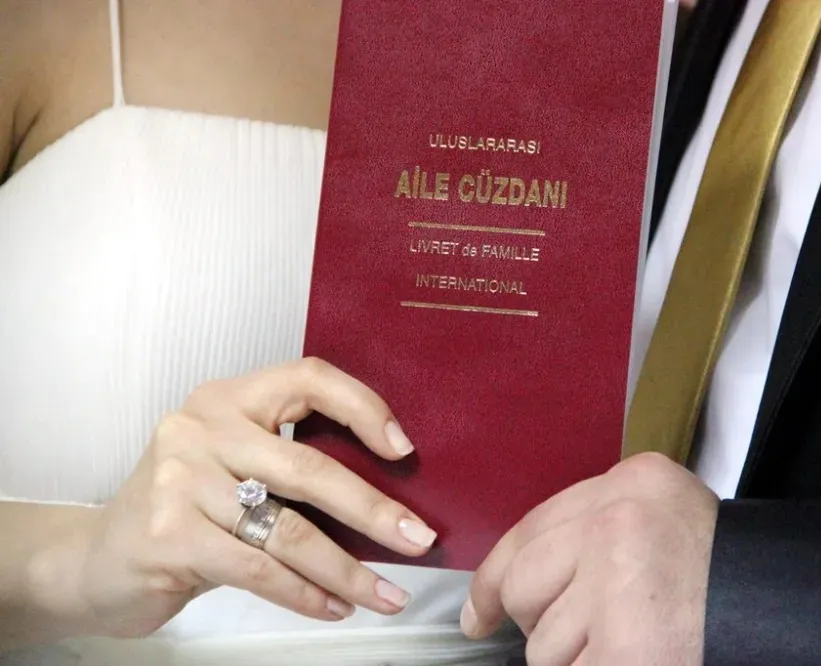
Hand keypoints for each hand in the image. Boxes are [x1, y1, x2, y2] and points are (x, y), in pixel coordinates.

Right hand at [70, 357, 435, 637]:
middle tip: (419, 540)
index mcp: (230, 397)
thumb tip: (386, 498)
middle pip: (309, 467)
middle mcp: (202, 427)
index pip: (308, 378)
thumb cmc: (186, 511)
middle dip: (374, 511)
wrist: (95, 559)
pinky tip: (334, 606)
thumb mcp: (234, 466)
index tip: (403, 450)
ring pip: (289, 529)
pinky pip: (259, 567)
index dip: (363, 407)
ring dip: (348, 569)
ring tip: (387, 594)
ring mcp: (181, 480)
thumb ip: (291, 465)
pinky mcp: (170, 535)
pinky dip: (305, 593)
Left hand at [463, 453, 718, 665]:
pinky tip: (632, 656)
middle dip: (542, 623)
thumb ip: (591, 531)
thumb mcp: (659, 519)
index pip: (529, 530)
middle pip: (525, 586)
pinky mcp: (626, 650)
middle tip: (594, 632)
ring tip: (634, 640)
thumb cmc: (723, 575)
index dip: (494, 580)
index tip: (480, 613)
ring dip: (579, 658)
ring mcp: (618, 586)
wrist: (794, 608)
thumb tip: (500, 593)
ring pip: (544, 646)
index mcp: (631, 482)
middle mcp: (618, 522)